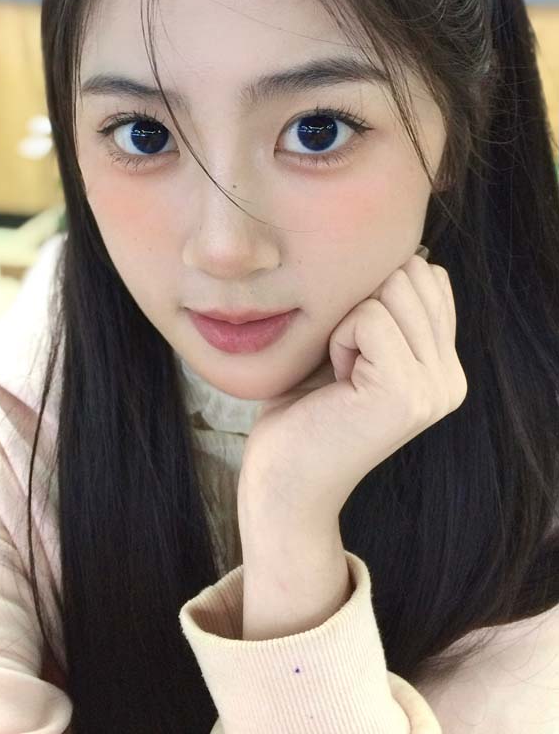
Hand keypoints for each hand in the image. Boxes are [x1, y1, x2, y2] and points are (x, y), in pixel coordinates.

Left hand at [237, 248, 467, 545]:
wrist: (284, 481)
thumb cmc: (303, 408)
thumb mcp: (352, 346)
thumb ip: (385, 306)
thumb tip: (405, 253)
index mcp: (445, 367)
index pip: (428, 277)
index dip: (373, 295)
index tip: (352, 349)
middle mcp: (451, 379)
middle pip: (412, 274)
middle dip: (360, 304)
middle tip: (342, 363)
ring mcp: (435, 388)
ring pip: (391, 289)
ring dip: (347, 322)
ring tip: (340, 373)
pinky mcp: (406, 393)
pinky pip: (369, 317)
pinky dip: (339, 339)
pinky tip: (335, 382)